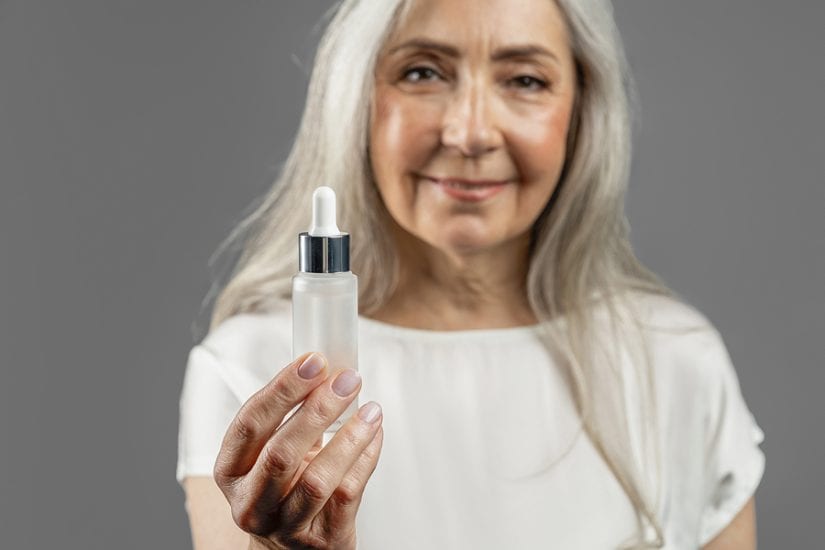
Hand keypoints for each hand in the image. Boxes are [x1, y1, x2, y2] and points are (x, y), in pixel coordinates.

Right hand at [213, 352, 383, 549]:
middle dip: (318, 409)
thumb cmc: (284, 486)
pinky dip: (365, 458)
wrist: (293, 546)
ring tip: (370, 410)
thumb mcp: (272, 451)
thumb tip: (328, 369)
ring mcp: (284, 526)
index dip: (282, 389)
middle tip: (346, 380)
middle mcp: (250, 503)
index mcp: (231, 471)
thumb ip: (291, 415)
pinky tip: (374, 434)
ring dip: (349, 437)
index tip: (313, 362)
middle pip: (281, 452)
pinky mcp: (321, 540)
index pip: (250, 424)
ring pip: (318, 479)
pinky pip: (347, 494)